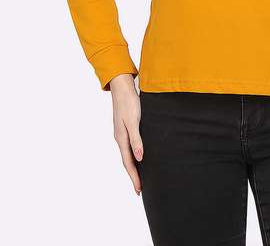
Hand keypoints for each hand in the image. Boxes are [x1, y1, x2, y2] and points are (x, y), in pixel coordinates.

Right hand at [110, 74, 142, 195]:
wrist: (122, 87)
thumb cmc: (129, 102)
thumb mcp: (134, 121)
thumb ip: (136, 139)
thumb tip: (140, 158)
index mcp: (121, 138)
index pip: (128, 163)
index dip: (134, 177)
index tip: (139, 190)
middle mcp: (120, 138)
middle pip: (127, 161)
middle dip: (134, 175)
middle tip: (140, 189)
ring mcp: (122, 133)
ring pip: (128, 154)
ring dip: (134, 166)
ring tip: (141, 176)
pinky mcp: (126, 127)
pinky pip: (129, 146)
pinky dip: (134, 155)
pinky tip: (140, 155)